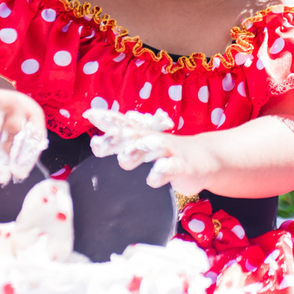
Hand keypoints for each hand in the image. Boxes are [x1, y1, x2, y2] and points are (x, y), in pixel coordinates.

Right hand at [0, 87, 46, 184]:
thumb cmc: (12, 122)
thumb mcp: (24, 128)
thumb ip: (24, 148)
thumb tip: (18, 175)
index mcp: (33, 112)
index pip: (33, 135)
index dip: (26, 156)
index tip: (18, 174)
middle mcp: (17, 103)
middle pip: (11, 132)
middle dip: (5, 158)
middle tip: (0, 178)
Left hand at [92, 127, 217, 196]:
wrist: (205, 157)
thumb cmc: (167, 152)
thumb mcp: (144, 146)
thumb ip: (121, 145)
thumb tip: (95, 142)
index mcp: (142, 134)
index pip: (122, 122)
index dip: (106, 118)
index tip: (88, 114)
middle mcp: (153, 139)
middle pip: (133, 134)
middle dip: (115, 138)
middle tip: (97, 144)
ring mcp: (169, 150)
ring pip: (153, 145)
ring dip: (138, 150)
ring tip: (124, 158)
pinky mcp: (182, 165)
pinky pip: (172, 167)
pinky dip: (161, 172)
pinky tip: (152, 179)